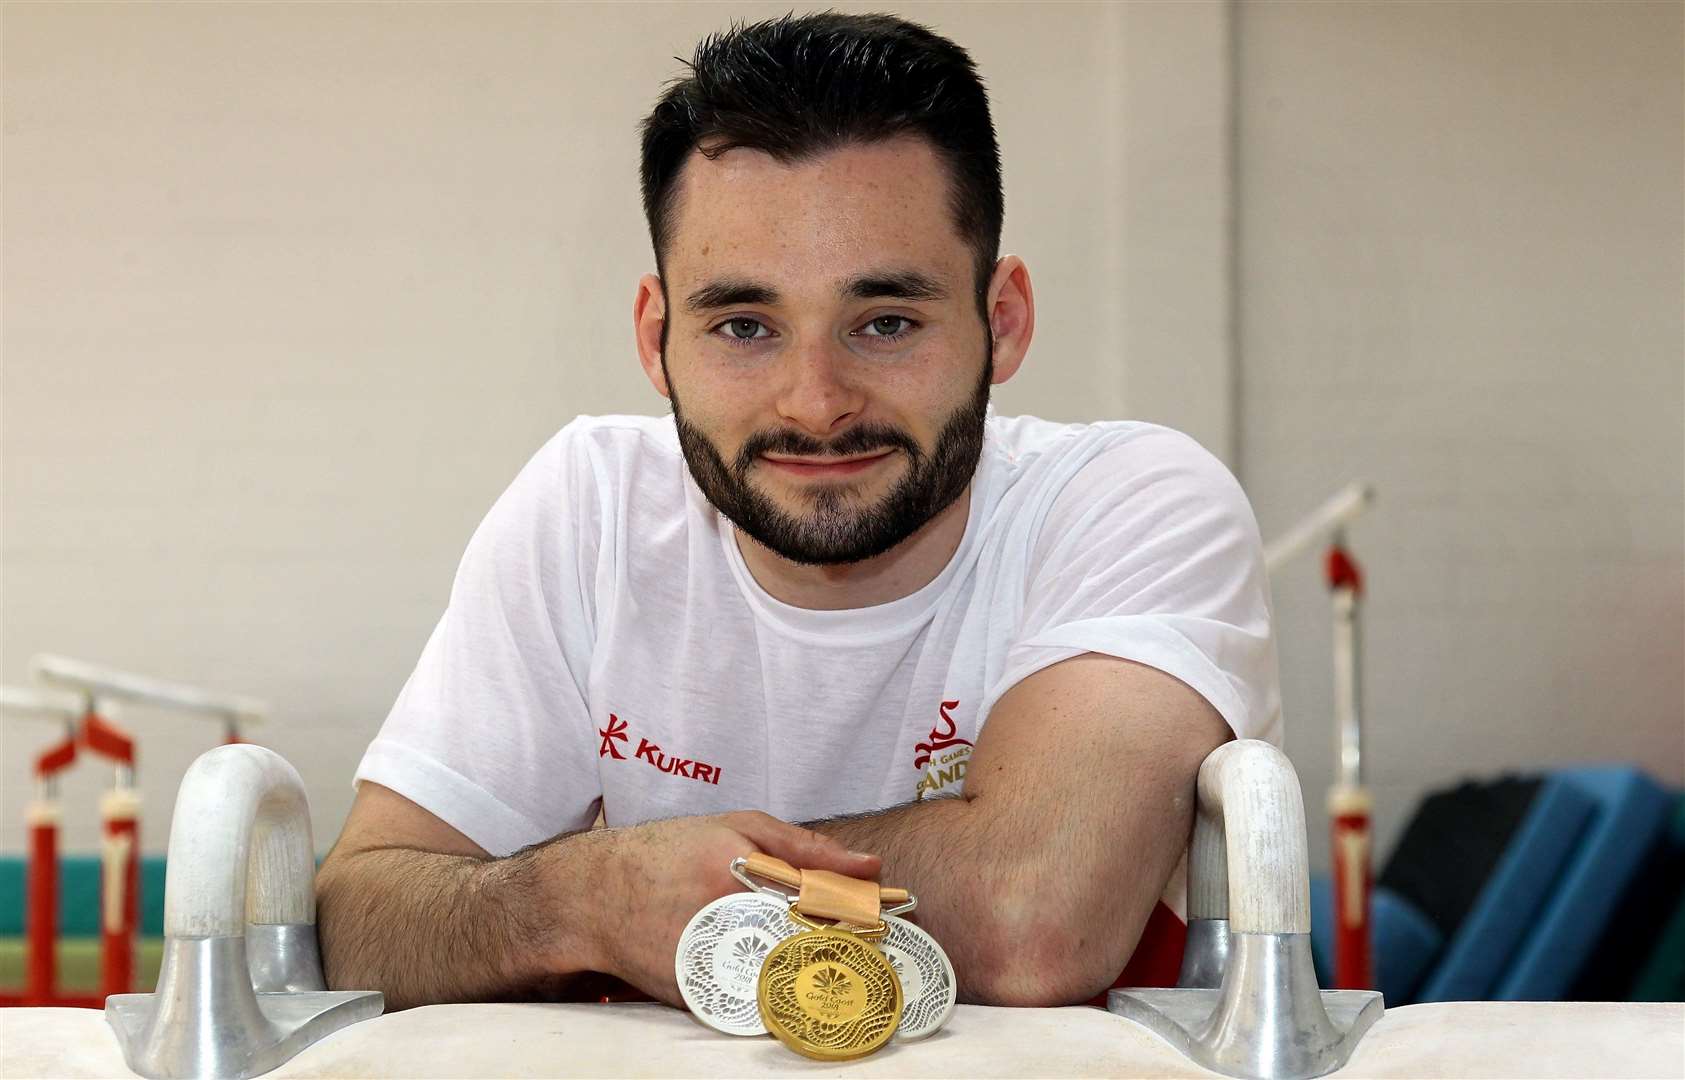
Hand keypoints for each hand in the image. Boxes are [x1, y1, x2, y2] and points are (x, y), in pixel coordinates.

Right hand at [595, 811, 878, 1004]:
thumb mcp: (737, 826)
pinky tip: (802, 988)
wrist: (593, 895)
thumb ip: (806, 847)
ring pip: (791, 986)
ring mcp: (710, 965)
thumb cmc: (670, 852)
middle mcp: (725, 922)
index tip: (894, 919)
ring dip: (824, 980)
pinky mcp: (699, 1000)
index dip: (866, 917)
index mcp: (741, 874)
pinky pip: (758, 1007)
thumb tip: (872, 866)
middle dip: (852, 952)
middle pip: (814, 950)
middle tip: (880, 951)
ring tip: (847, 971)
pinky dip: (785, 1000)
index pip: (825, 904)